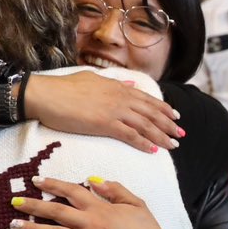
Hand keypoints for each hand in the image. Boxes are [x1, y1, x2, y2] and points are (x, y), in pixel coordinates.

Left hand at [12, 176, 186, 228]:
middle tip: (14, 202)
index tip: (36, 181)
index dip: (52, 185)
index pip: (72, 191)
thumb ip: (115, 190)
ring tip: (13, 225)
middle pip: (56, 212)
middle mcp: (92, 224)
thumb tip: (92, 179)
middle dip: (33, 205)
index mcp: (102, 208)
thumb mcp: (136, 204)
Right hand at [23, 72, 182, 151]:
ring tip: (173, 145)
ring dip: (161, 136)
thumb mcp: (93, 78)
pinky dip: (144, 143)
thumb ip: (114, 82)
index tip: (176, 116)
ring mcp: (114, 110)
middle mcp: (120, 97)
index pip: (147, 98)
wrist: (45, 94)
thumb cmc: (63, 87)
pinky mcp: (104, 124)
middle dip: (168, 124)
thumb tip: (131, 83)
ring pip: (145, 124)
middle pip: (151, 112)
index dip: (163, 108)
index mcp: (117, 86)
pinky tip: (153, 150)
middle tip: (181, 134)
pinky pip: (130, 135)